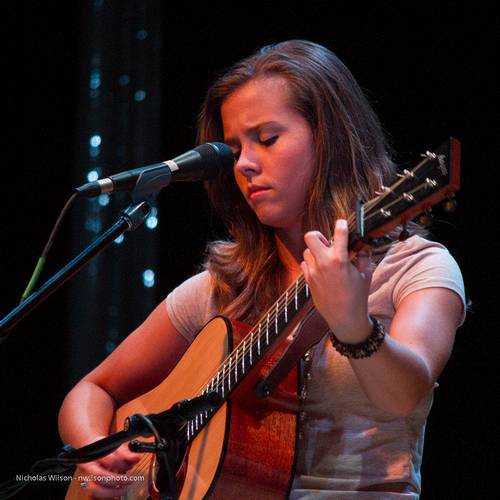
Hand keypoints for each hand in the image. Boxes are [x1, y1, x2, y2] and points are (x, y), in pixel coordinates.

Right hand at [75, 441, 140, 498]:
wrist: (89, 451)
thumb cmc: (103, 450)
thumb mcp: (114, 447)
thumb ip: (125, 453)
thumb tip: (136, 458)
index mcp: (96, 454)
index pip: (110, 460)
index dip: (123, 465)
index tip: (130, 467)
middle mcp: (87, 466)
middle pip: (100, 476)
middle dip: (117, 480)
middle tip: (129, 481)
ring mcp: (84, 478)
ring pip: (93, 490)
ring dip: (111, 492)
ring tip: (123, 490)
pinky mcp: (85, 487)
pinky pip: (92, 497)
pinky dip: (104, 498)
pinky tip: (114, 497)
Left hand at [300, 219, 372, 341]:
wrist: (344, 318)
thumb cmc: (357, 297)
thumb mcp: (366, 275)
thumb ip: (364, 257)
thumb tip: (363, 246)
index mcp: (340, 259)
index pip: (339, 233)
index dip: (341, 224)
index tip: (341, 223)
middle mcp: (323, 262)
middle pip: (310, 236)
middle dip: (317, 236)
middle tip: (326, 242)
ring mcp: (313, 271)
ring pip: (306, 251)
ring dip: (315, 251)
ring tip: (325, 258)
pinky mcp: (308, 280)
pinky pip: (305, 264)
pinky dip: (311, 263)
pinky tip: (320, 269)